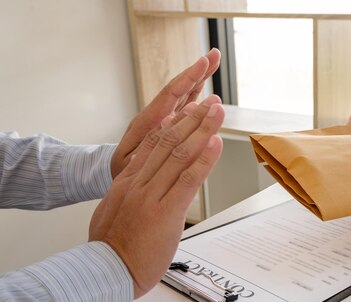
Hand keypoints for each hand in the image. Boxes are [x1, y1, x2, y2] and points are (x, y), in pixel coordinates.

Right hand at [90, 96, 224, 297]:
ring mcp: (151, 196)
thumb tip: (140, 191)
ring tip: (217, 112)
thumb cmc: (110, 252)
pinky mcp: (166, 212)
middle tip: (209, 104)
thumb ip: (129, 196)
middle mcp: (138, 184)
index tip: (187, 111)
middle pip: (168, 142)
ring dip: (202, 130)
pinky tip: (216, 143)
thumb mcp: (113, 214)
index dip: (172, 125)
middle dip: (192, 120)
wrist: (103, 274)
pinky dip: (204, 159)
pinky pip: (188, 180)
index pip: (152, 145)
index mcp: (126, 183)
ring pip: (179, 154)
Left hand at [110, 48, 221, 177]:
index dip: (187, 78)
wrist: (115, 176)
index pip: (170, 94)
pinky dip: (196, 96)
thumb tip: (166, 129)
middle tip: (214, 55)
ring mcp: (164, 121)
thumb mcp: (130, 162)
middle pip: (179, 89)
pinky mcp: (169, 127)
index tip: (203, 63)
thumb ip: (146, 146)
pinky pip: (185, 108)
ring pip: (184, 96)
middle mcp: (157, 117)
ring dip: (199, 80)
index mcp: (147, 122)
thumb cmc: (121, 170)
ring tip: (213, 64)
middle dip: (197, 72)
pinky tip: (207, 89)